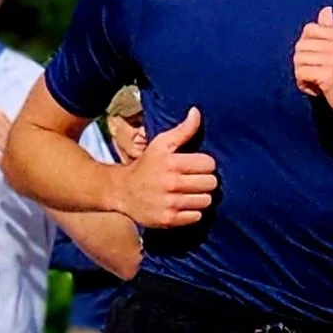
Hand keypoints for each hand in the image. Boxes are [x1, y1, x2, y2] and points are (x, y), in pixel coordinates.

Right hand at [117, 106, 217, 228]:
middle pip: (211, 183)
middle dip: (205, 181)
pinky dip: (193, 212)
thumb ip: (183, 130)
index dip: (205, 164)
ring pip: (206, 201)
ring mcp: (170, 203)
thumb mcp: (161, 144)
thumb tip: (196, 112)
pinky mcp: (168, 219)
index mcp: (172, 162)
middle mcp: (172, 183)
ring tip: (189, 192)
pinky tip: (183, 205)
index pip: (209, 164)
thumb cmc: (146, 165)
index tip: (196, 166)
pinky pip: (196, 217)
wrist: (122, 191)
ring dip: (200, 197)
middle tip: (194, 180)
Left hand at [292, 6, 332, 128]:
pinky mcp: (328, 76)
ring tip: (316, 84)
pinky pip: (301, 74)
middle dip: (302, 62)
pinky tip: (316, 91)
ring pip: (298, 60)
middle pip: (301, 45)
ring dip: (302, 74)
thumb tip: (326, 9)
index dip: (307, 47)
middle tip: (315, 75)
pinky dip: (304, 85)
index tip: (317, 61)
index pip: (309, 29)